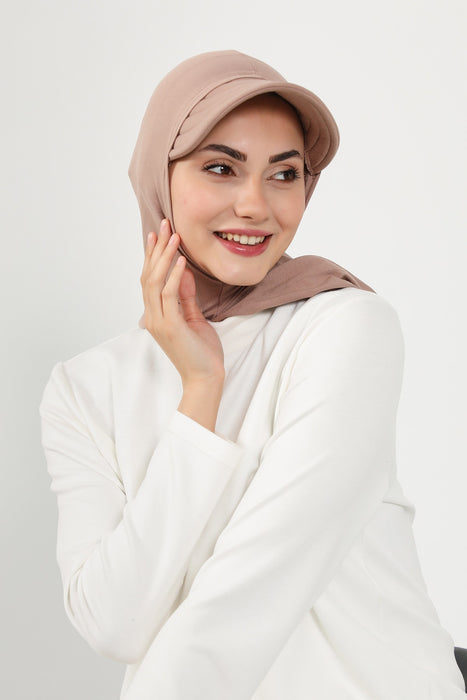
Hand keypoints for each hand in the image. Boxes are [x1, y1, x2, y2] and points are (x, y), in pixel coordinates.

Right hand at [140, 219, 224, 388]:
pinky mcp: (170, 327)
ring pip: (155, 282)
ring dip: (165, 257)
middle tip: (163, 225)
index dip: (152, 255)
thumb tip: (181, 272)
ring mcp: (158, 322)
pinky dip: (174, 276)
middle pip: (148, 275)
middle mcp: (152, 317)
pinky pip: (169, 295)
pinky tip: (182, 262)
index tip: (157, 234)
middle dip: (156, 249)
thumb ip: (185, 296)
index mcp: (155, 315)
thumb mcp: (194, 318)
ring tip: (174, 237)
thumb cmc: (201, 352)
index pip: (149, 279)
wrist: (205, 378)